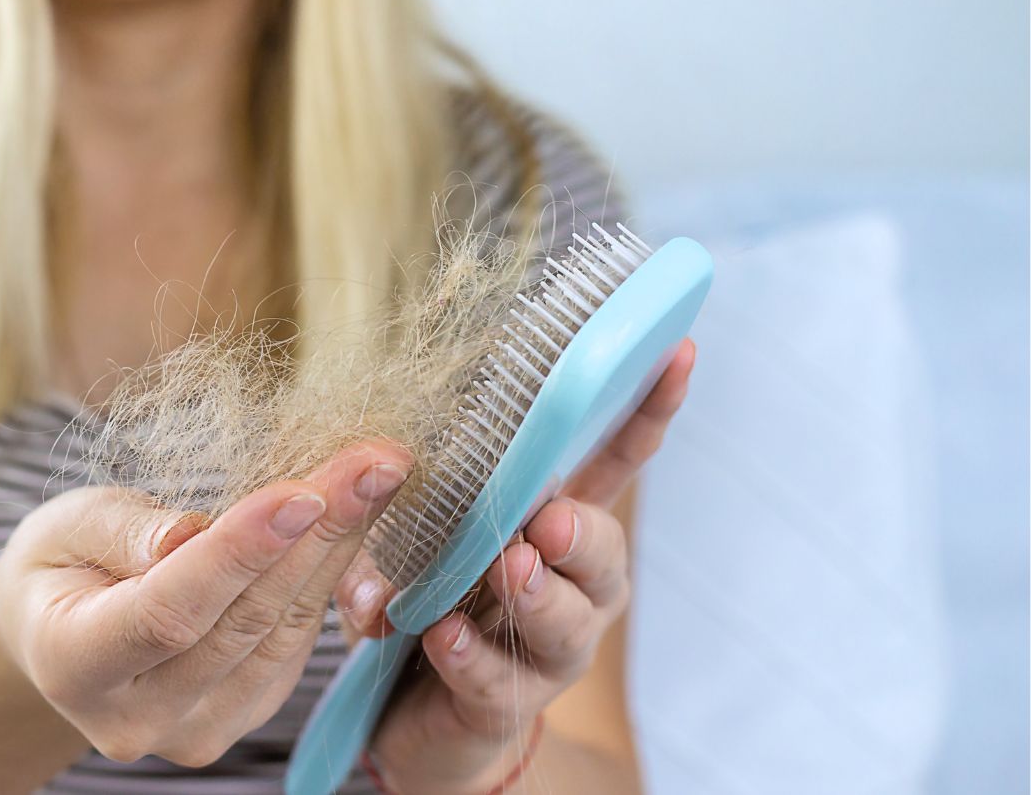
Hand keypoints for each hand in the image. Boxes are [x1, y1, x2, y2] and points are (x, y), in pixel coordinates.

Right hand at [0, 440, 411, 767]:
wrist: (56, 629)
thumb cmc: (60, 561)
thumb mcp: (67, 525)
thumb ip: (124, 532)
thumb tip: (190, 536)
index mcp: (74, 664)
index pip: (169, 612)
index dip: (240, 553)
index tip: (303, 493)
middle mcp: (136, 719)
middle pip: (242, 623)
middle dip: (317, 535)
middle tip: (376, 462)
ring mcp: (194, 729)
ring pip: (282, 633)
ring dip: (340, 548)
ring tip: (380, 473)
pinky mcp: (241, 716)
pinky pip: (294, 644)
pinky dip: (329, 576)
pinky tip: (355, 517)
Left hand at [335, 340, 696, 793]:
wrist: (414, 709)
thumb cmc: (434, 592)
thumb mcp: (424, 525)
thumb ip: (417, 490)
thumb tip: (383, 455)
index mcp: (559, 524)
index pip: (615, 462)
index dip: (648, 411)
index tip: (676, 351)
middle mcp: (572, 587)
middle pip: (604, 556)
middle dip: (583, 534)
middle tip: (550, 520)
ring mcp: (545, 650)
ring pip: (566, 625)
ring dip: (538, 595)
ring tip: (509, 568)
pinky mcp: (502, 701)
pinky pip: (497, 681)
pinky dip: (471, 655)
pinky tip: (444, 635)